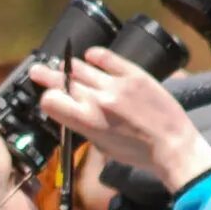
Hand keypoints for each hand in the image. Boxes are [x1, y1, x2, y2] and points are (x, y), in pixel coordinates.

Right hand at [34, 47, 210, 192]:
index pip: (51, 100)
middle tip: (37, 72)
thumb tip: (73, 111)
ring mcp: (116, 85)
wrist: (173, 145)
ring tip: (61, 64)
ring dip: (68, 66)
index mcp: (88, 122)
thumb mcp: (102, 147)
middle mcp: (98, 100)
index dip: (47, 99)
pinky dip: (96, 55)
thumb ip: (84, 126)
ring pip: (82, 67)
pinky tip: (90, 56)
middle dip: (47, 76)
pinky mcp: (134, 75)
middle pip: (62, 81)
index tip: (49, 100)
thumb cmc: (138, 153)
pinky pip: (108, 58)